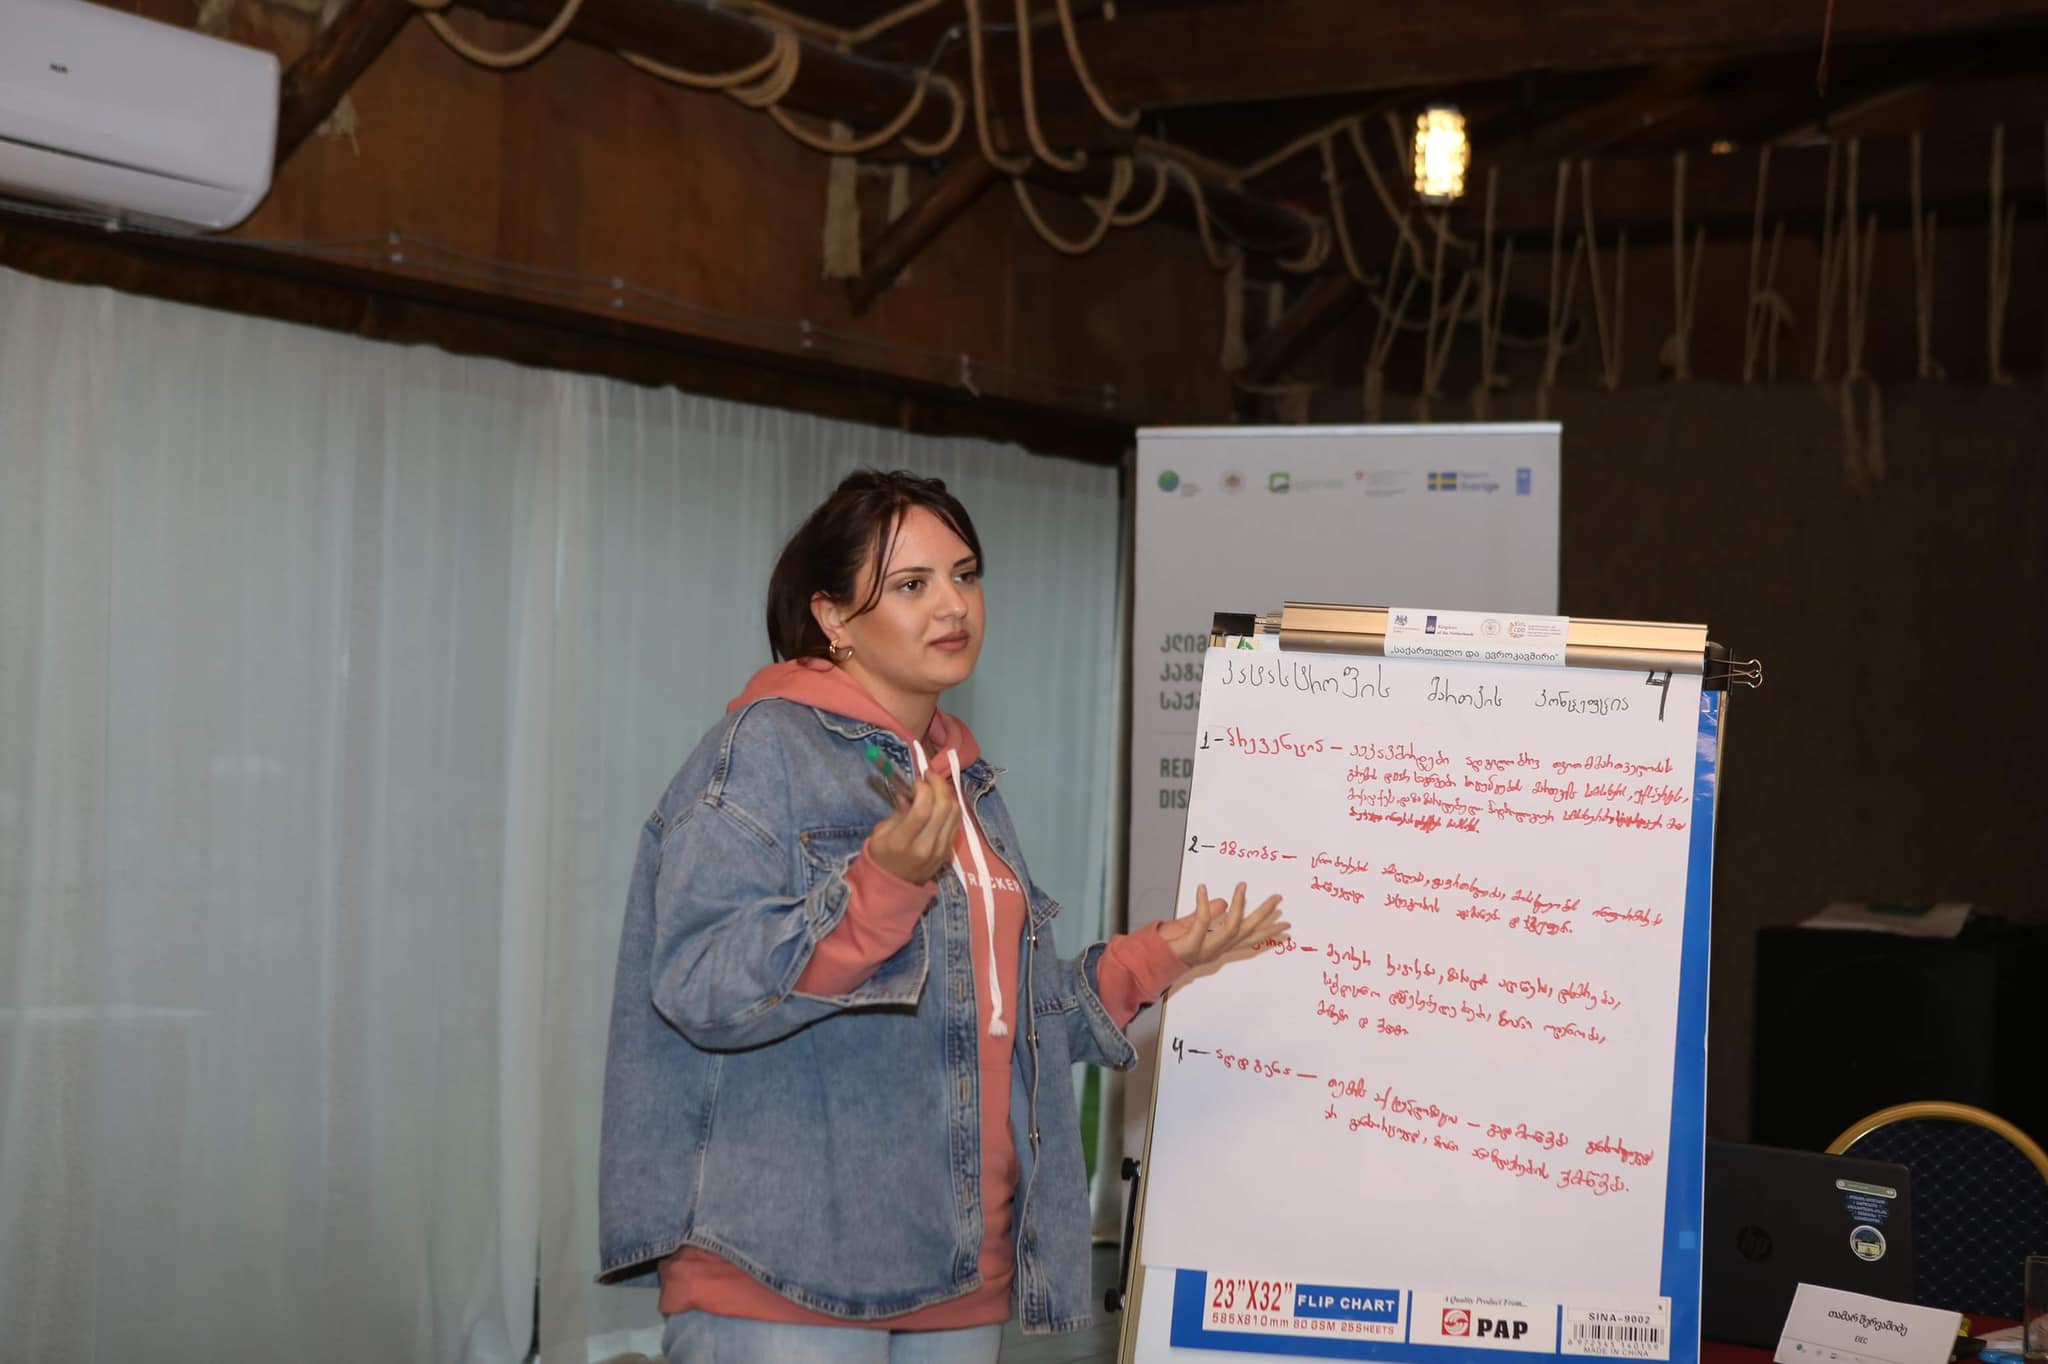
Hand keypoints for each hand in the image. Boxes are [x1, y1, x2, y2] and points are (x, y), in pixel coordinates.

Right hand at [866, 766, 960, 883]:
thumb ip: (898, 812)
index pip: (922, 809)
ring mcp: (940, 850)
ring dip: (947, 793)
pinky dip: (951, 806)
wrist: (894, 885)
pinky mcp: (949, 850)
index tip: (917, 781)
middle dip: (939, 785)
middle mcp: (925, 847)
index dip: (924, 789)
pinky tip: (941, 800)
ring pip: (955, 813)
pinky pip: (956, 822)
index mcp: (902, 842)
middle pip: (944, 808)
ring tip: (935, 786)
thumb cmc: (882, 856)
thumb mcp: (880, 833)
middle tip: (929, 776)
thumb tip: (910, 793)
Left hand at [1159, 881, 1286, 970]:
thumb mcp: (1192, 926)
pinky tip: (1201, 888)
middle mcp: (1217, 949)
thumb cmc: (1170, 946)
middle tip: (1277, 898)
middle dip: (1263, 915)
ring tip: (1242, 886)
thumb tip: (1223, 902)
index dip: (1268, 932)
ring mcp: (1205, 948)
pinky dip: (1202, 905)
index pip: (1250, 939)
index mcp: (1220, 946)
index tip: (1286, 925)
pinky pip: (1200, 923)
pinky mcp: (1190, 945)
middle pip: (1247, 932)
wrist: (1151, 962)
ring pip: (1231, 928)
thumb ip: (1207, 915)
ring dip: (1239, 906)